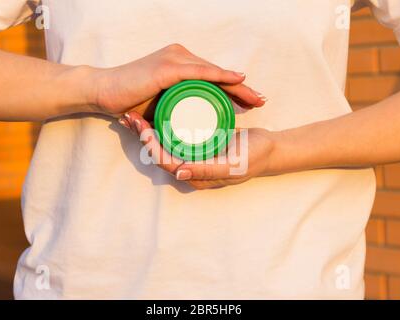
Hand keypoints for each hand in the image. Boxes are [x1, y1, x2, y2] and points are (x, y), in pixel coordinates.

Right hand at [87, 44, 266, 118]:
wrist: (103, 90)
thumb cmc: (128, 98)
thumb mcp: (159, 103)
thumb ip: (175, 106)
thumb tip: (188, 121)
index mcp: (179, 64)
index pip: (212, 77)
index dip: (233, 89)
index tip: (251, 101)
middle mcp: (180, 56)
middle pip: (217, 74)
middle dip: (241, 88)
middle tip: (261, 100)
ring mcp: (174, 60)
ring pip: (213, 73)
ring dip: (237, 85)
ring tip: (256, 98)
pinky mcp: (167, 67)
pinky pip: (199, 72)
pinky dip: (219, 76)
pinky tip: (237, 80)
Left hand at [122, 112, 276, 189]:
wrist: (270, 148)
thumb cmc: (254, 157)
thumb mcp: (234, 165)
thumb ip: (207, 170)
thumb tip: (178, 172)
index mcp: (195, 175)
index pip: (165, 162)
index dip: (151, 147)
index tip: (141, 129)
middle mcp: (190, 167)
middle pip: (159, 152)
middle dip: (143, 136)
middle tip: (130, 118)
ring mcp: (193, 154)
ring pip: (164, 143)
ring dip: (147, 130)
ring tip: (133, 114)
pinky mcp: (197, 143)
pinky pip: (174, 135)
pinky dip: (161, 124)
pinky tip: (151, 112)